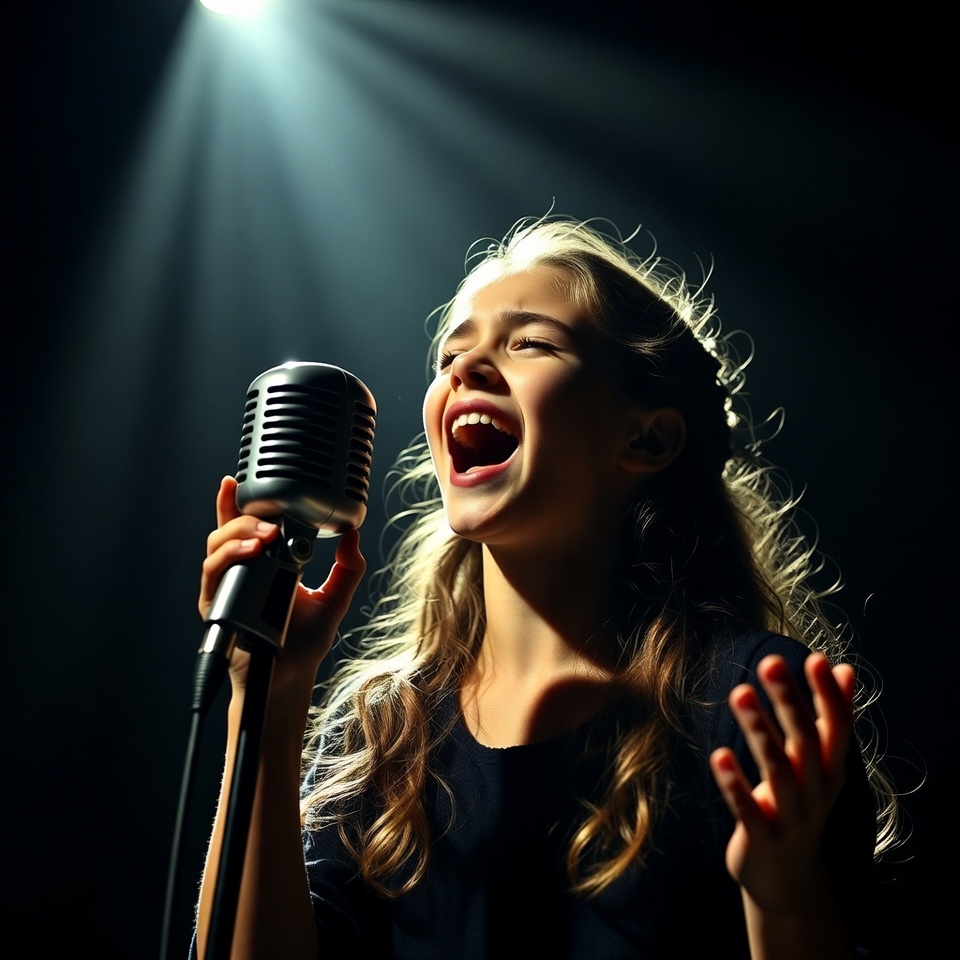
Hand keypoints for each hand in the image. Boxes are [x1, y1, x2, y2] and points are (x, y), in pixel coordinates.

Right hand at [199, 476, 365, 693]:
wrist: (291, 677)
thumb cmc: (305, 641)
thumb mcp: (335, 597)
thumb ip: (348, 567)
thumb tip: (353, 535)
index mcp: (264, 564)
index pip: (246, 525)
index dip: (236, 502)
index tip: (237, 479)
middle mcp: (241, 572)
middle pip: (227, 529)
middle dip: (244, 514)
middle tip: (273, 520)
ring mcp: (226, 588)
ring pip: (216, 547)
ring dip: (237, 534)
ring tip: (264, 535)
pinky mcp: (217, 606)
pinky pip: (212, 574)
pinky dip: (227, 558)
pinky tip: (249, 553)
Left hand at [709, 652, 854, 911]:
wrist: (788, 881)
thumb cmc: (801, 806)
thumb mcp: (821, 764)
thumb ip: (832, 717)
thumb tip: (845, 667)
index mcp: (831, 770)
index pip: (837, 727)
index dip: (828, 694)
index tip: (815, 658)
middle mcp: (816, 792)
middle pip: (806, 742)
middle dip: (790, 701)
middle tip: (769, 662)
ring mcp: (790, 817)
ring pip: (778, 771)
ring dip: (760, 731)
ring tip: (740, 693)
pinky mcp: (761, 838)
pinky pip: (748, 809)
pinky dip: (735, 784)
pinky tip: (718, 756)